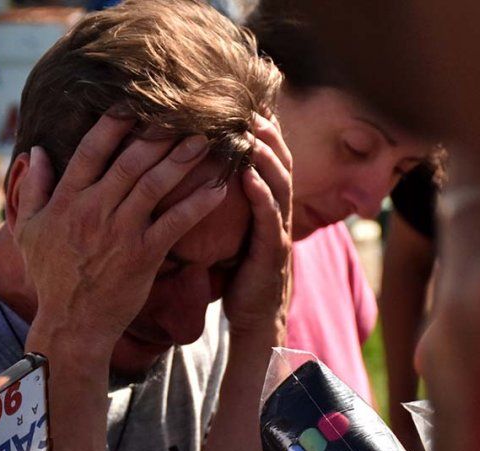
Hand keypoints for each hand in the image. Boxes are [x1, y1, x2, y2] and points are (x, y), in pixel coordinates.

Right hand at [13, 114, 227, 356]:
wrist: (72, 324)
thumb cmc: (52, 278)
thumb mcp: (28, 231)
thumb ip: (32, 189)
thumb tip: (37, 151)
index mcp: (66, 200)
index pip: (92, 150)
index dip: (115, 123)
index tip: (136, 103)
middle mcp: (93, 210)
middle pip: (130, 161)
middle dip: (160, 134)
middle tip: (185, 114)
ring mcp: (119, 232)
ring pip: (155, 185)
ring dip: (183, 160)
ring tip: (206, 141)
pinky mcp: (143, 255)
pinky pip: (175, 222)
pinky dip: (197, 204)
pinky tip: (217, 188)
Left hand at [223, 113, 293, 338]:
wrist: (254, 320)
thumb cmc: (239, 276)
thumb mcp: (233, 233)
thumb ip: (225, 205)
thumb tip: (199, 174)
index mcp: (268, 207)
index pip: (268, 159)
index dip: (262, 131)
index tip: (247, 101)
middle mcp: (278, 214)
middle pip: (280, 162)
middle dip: (268, 132)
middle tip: (250, 104)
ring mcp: (278, 233)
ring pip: (280, 184)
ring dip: (267, 155)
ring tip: (252, 130)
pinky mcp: (272, 254)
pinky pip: (269, 220)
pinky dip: (262, 195)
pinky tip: (249, 177)